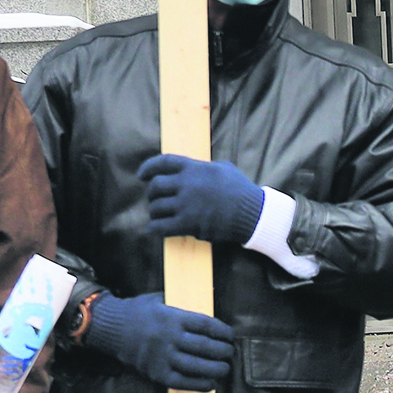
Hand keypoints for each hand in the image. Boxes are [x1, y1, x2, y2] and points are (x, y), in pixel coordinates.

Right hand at [83, 290, 237, 391]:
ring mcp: (162, 357)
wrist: (111, 329)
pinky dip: (198, 384)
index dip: (223, 332)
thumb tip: (208, 302)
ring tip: (225, 369)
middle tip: (230, 353)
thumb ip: (182, 302)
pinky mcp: (156, 373)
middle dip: (223, 351)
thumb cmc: (139, 312)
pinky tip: (210, 383)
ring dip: (216, 369)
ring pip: (196, 366)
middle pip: (205, 347)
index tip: (231, 336)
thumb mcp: (160, 298)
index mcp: (172, 317)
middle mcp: (169, 338)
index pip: (206, 325)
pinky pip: (182, 382)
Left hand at [138, 154, 266, 245]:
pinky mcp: (188, 223)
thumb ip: (204, 167)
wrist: (252, 213)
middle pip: (155, 186)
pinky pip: (161, 227)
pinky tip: (152, 229)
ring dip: (154, 212)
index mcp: (194, 168)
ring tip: (158, 215)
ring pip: (156, 207)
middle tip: (154, 199)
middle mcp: (186, 184)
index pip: (163, 162)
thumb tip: (193, 168)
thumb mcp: (224, 168)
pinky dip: (153, 228)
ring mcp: (186, 204)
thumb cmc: (241, 190)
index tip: (141, 175)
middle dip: (151, 193)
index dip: (148, 167)